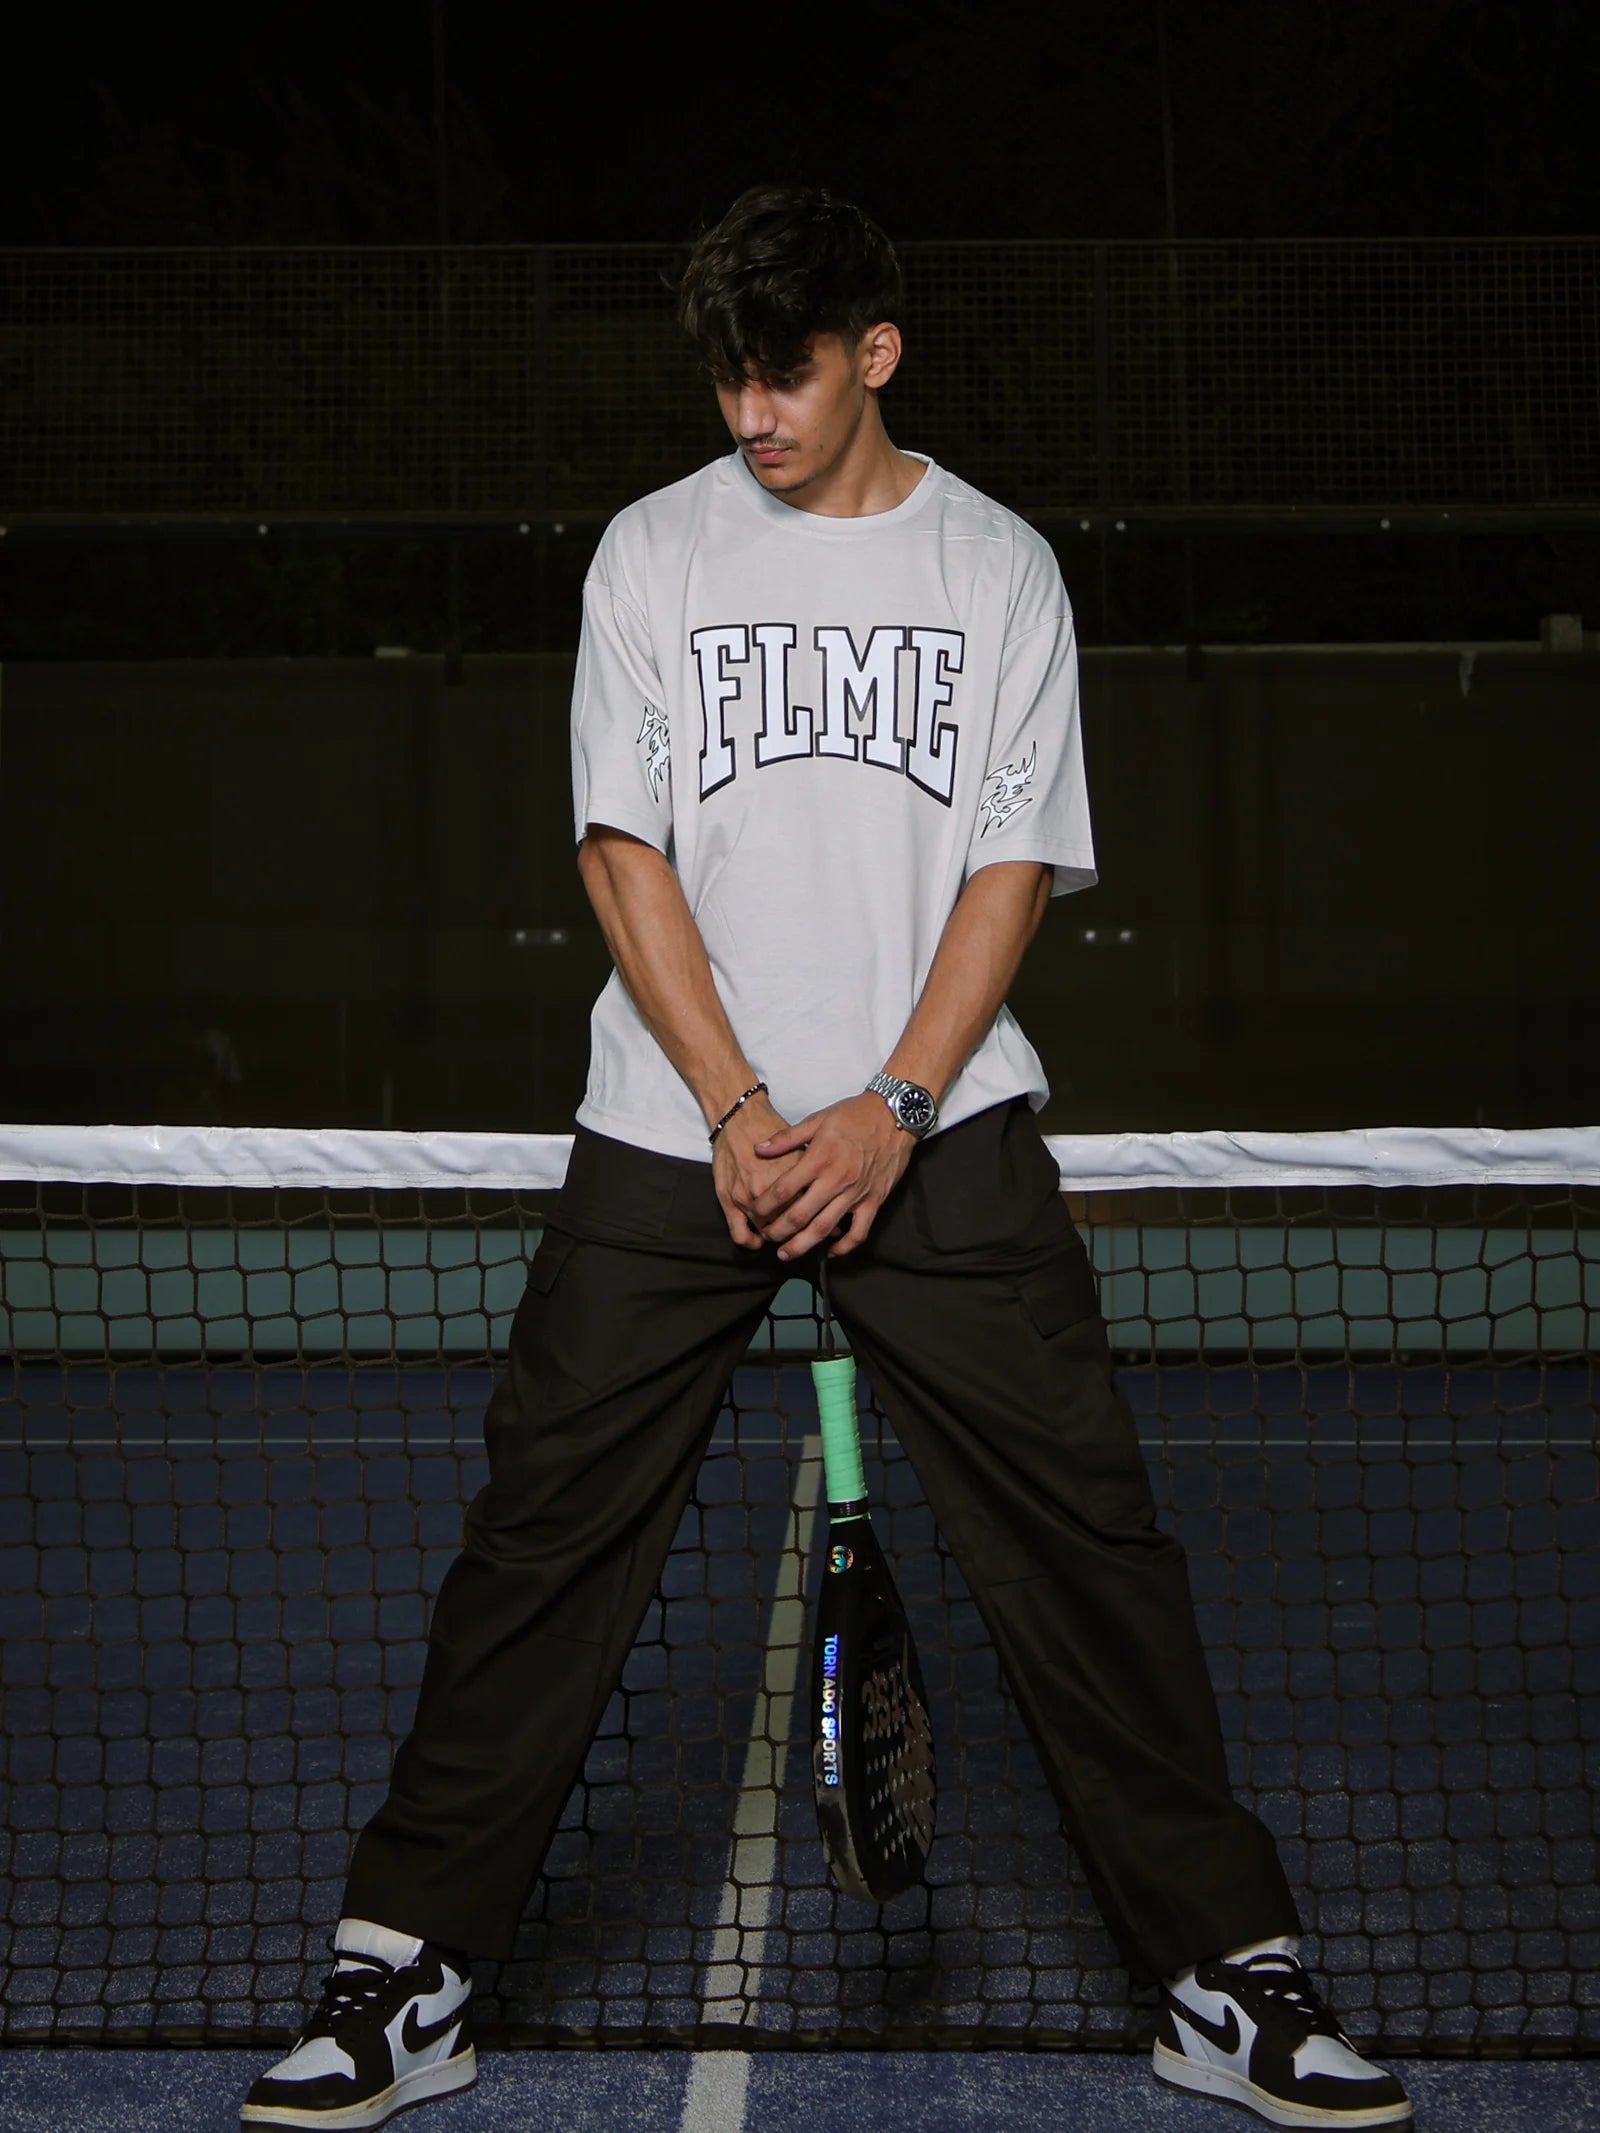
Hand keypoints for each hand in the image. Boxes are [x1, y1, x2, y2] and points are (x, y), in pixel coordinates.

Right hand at [711, 1090, 804, 1249]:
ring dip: (772, 1236)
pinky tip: (755, 1240)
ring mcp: (748, 1197)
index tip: (820, 1227)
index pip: (810, 1214)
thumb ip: (816, 1172)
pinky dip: (749, 1241)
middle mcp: (770, 1190)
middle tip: (801, 1234)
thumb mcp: (803, 1143)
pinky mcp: (730, 1200)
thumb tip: (834, 1202)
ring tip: (778, 1233)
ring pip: (765, 1232)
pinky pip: (741, 1235)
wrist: (740, 1115)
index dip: (817, 1225)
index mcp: (794, 1176)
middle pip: (789, 1226)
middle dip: (797, 1235)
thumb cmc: (771, 1127)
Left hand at [748, 1091, 915, 1260]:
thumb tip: (759, 1149)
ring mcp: (856, 1194)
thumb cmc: (855, 1115)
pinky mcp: (874, 1201)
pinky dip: (844, 1246)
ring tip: (787, 1254)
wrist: (895, 1115)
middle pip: (800, 1215)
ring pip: (825, 1228)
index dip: (764, 1205)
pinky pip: (859, 1232)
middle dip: (778, 1231)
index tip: (754, 1213)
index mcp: (818, 1159)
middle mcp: (835, 1180)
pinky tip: (831, 1251)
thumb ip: (787, 1138)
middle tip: (766, 1238)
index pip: (783, 1189)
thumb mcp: (818, 1119)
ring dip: (803, 1245)